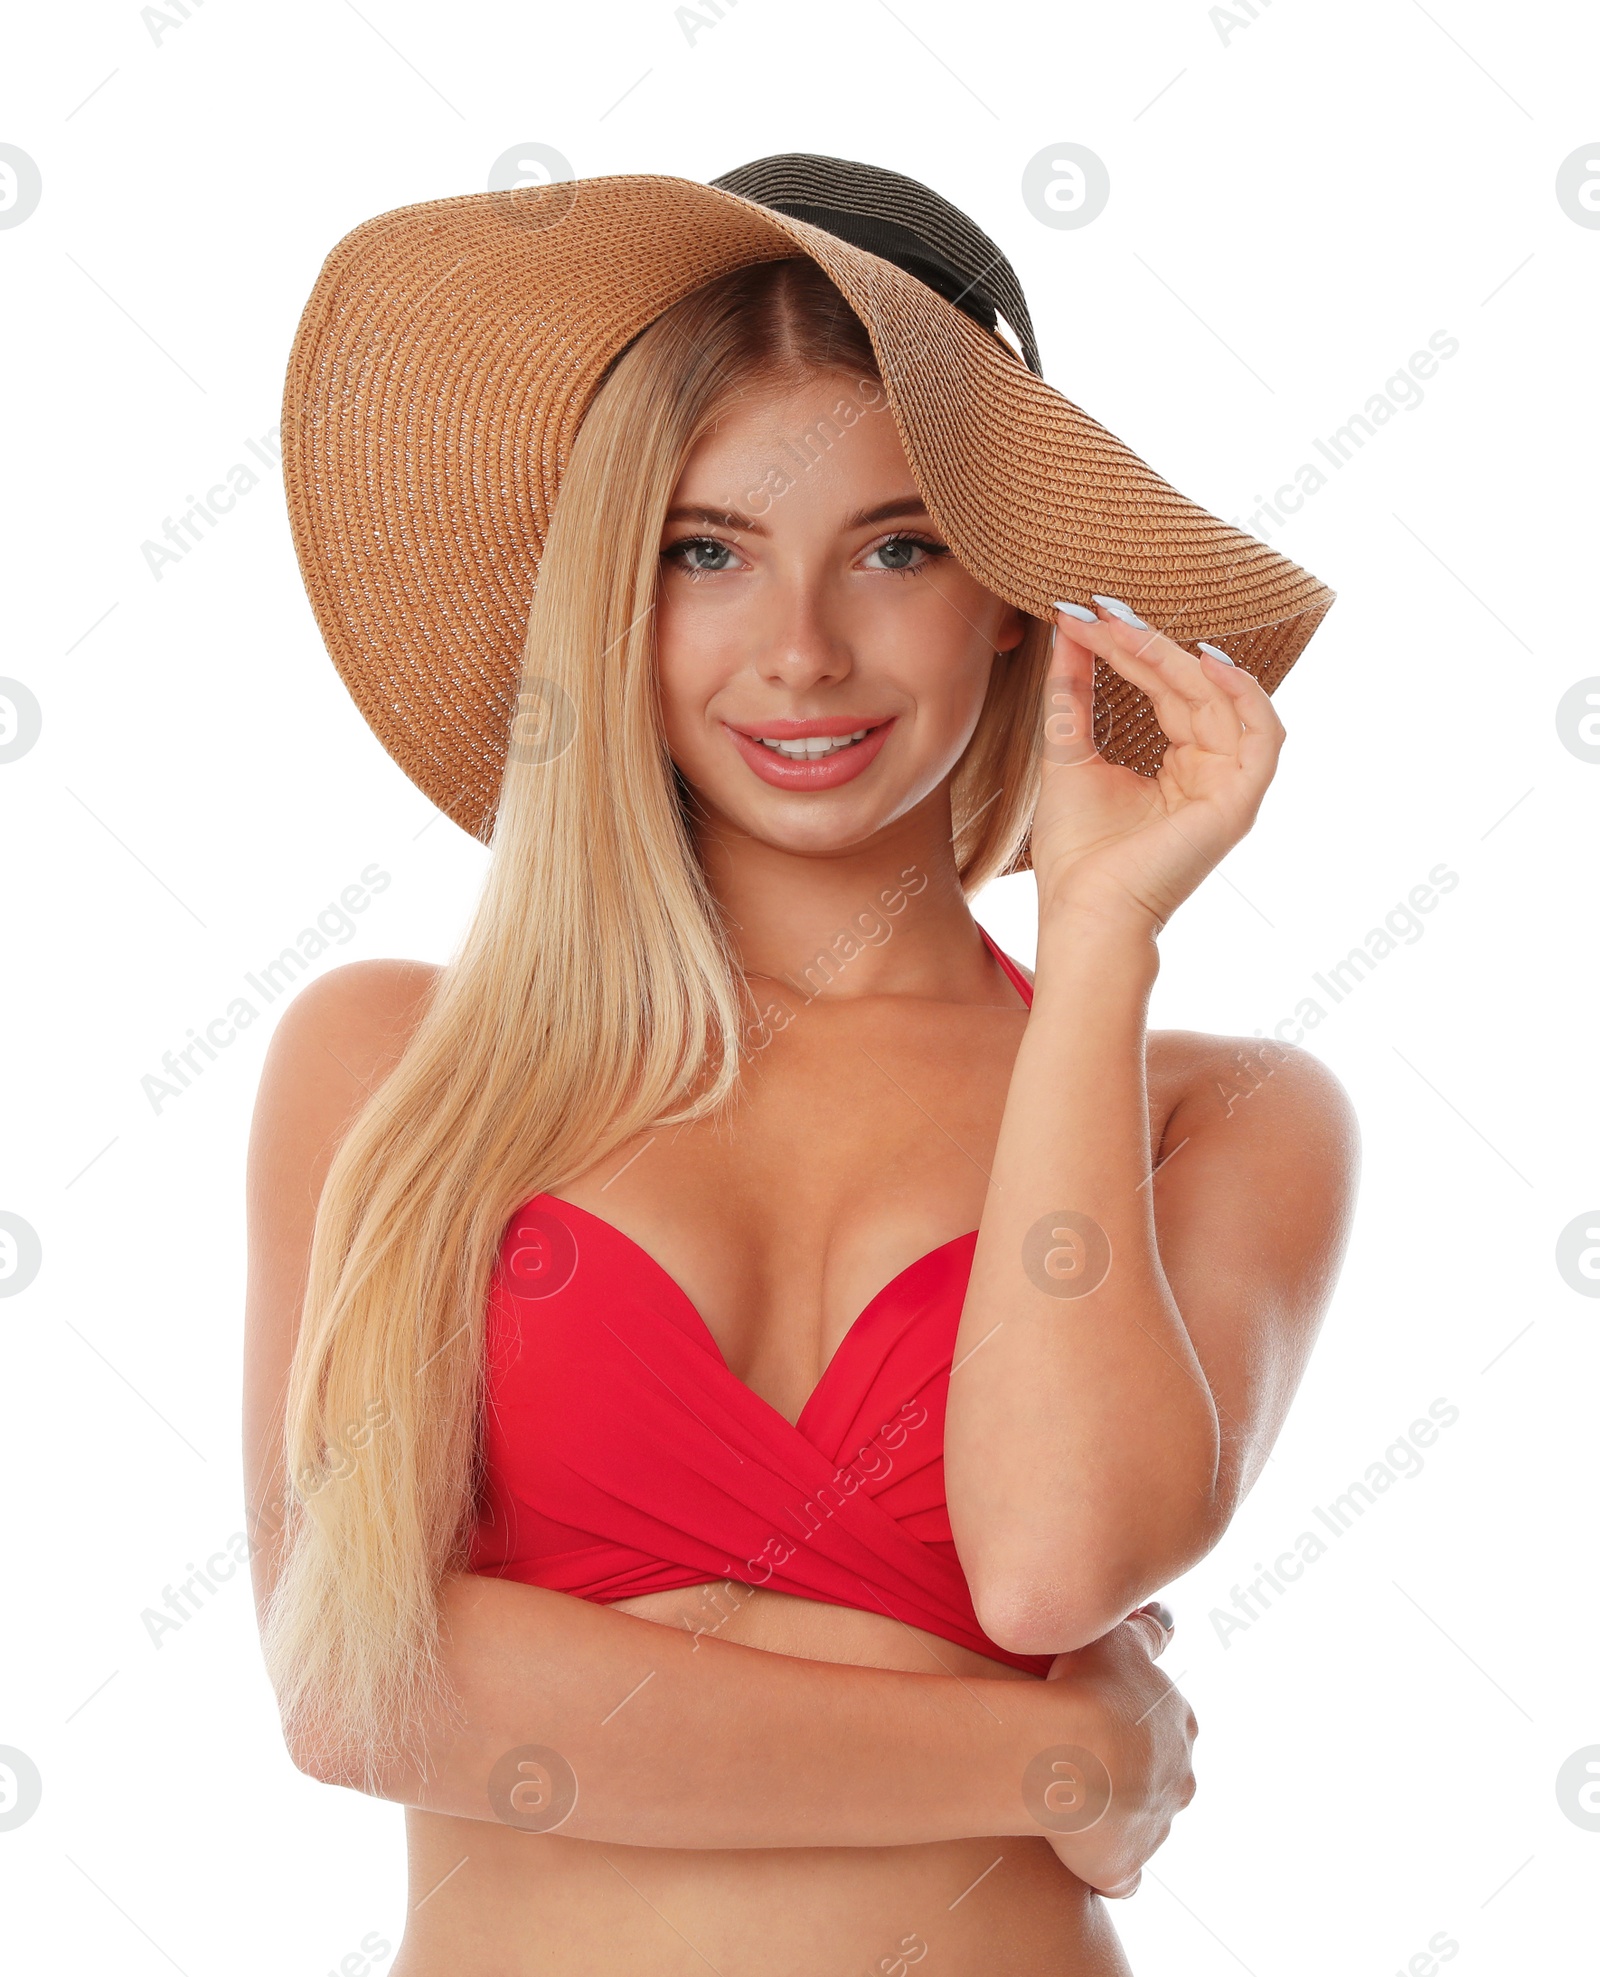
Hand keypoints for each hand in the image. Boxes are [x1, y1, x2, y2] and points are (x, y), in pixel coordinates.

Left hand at [1029, 601, 1285, 934]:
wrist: (1084, 911)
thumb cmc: (1077, 853)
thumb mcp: (1067, 755)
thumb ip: (1072, 696)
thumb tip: (1067, 633)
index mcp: (1179, 767)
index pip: (1164, 691)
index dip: (1131, 649)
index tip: (1087, 615)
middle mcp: (1211, 774)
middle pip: (1193, 689)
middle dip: (1149, 645)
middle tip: (1105, 611)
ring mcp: (1230, 789)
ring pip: (1222, 701)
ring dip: (1178, 659)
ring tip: (1131, 629)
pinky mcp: (1241, 804)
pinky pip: (1263, 736)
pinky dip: (1244, 695)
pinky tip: (1205, 660)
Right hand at [1034, 1602, 1196, 1897]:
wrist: (1070, 1752)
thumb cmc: (1089, 1685)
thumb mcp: (1120, 1638)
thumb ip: (1146, 1630)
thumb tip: (1169, 1618)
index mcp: (1178, 1724)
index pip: (1164, 1726)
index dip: (1129, 1721)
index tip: (1096, 1715)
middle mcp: (1178, 1778)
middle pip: (1163, 1779)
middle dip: (1131, 1774)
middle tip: (1082, 1759)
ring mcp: (1155, 1825)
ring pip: (1140, 1824)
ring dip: (1113, 1817)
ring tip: (1069, 1802)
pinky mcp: (1125, 1865)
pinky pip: (1119, 1875)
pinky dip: (1105, 1869)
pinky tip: (1079, 1858)